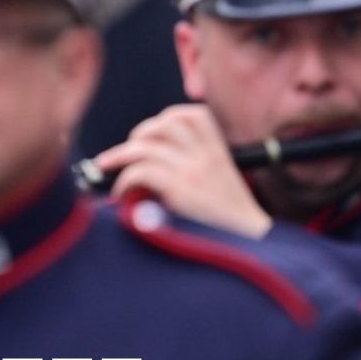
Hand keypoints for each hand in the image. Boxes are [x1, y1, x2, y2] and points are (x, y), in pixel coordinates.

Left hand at [94, 104, 272, 237]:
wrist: (251, 243)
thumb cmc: (233, 222)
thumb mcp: (224, 185)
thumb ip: (201, 169)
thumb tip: (156, 168)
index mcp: (219, 153)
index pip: (194, 116)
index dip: (169, 118)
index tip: (156, 135)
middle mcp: (206, 157)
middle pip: (165, 123)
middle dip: (140, 134)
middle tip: (128, 154)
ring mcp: (193, 172)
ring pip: (145, 147)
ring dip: (119, 156)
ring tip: (108, 169)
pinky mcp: (180, 191)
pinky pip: (141, 172)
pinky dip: (123, 180)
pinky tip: (122, 194)